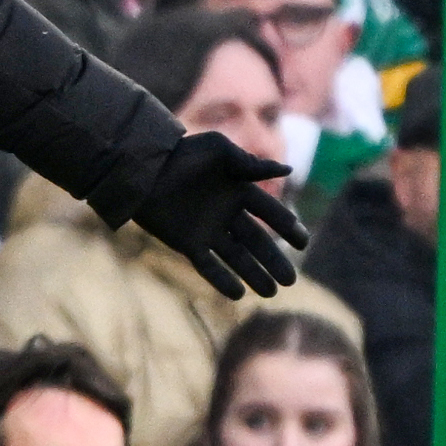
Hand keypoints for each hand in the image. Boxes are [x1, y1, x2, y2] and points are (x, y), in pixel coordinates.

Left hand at [128, 131, 307, 299]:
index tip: (303, 243)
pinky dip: (222, 280)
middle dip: (274, 260)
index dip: (288, 226)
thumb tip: (288, 170)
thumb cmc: (182, 154)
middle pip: (257, 241)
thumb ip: (250, 163)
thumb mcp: (218, 151)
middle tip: (291, 281)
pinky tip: (238, 294)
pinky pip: (208, 266)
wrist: (142, 169)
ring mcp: (207, 230)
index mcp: (238, 189)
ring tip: (271, 292)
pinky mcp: (188, 243)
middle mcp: (226, 213)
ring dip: (254, 274)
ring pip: (236, 257)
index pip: (270, 211)